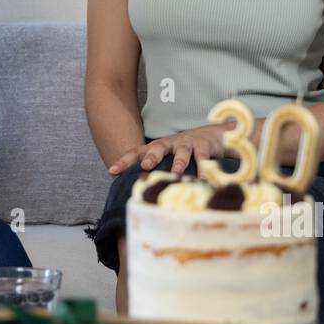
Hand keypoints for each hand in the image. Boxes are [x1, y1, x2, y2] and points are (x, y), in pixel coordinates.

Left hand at [107, 124, 229, 175]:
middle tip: (146, 166)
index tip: (112, 171)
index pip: (137, 152)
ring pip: (181, 152)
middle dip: (151, 156)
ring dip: (178, 162)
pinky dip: (203, 168)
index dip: (124, 161)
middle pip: (158, 148)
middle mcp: (170, 143)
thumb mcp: (166, 158)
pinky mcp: (204, 146)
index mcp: (157, 147)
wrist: (211, 135)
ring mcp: (187, 143)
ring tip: (176, 173)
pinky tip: (203, 179)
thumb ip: (152, 169)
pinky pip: (203, 157)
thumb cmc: (182, 151)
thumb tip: (130, 188)